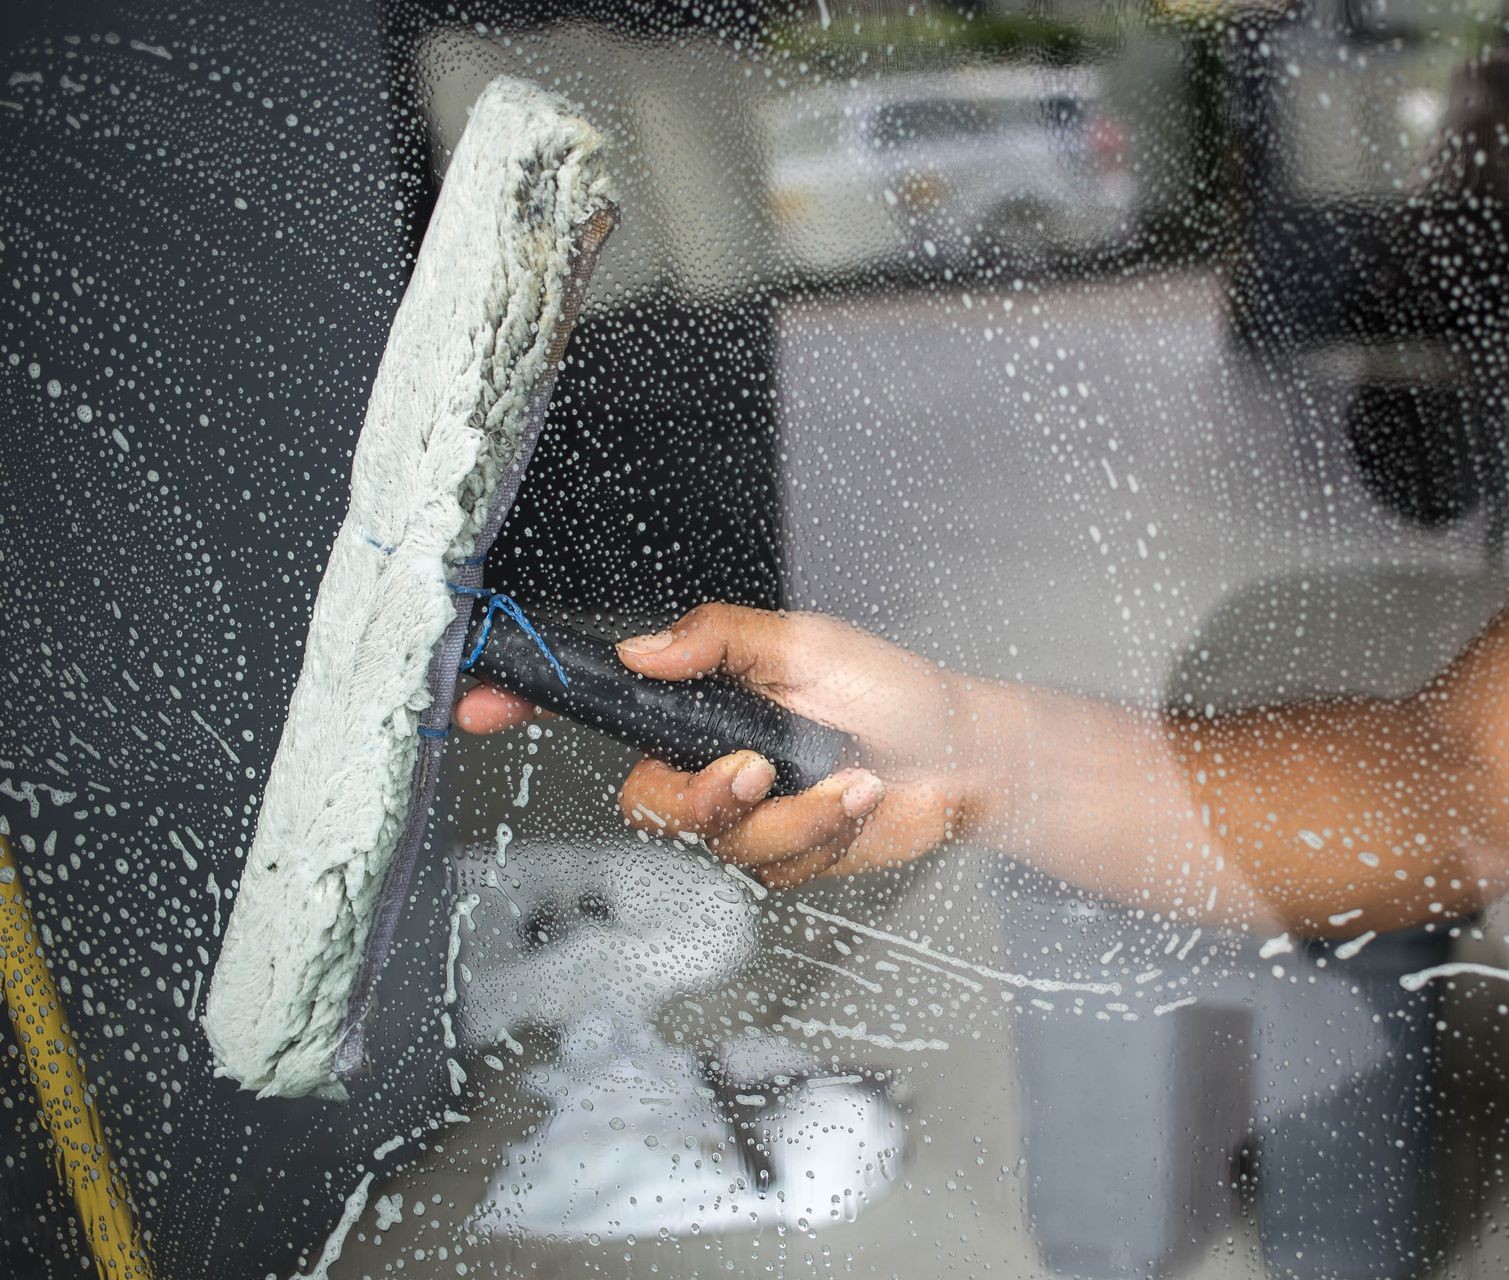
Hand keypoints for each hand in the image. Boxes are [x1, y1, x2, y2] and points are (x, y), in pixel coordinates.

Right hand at [456, 604, 975, 887]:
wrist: (963, 758)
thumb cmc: (890, 690)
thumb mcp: (804, 643)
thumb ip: (719, 638)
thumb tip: (640, 649)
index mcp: (702, 700)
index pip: (602, 706)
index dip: (531, 707)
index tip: (478, 707)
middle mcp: (710, 759)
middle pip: (646, 803)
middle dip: (704, 796)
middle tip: (761, 768)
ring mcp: (744, 815)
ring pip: (719, 842)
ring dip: (796, 813)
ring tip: (855, 778)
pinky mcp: (781, 858)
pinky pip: (773, 865)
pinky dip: (825, 832)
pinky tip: (864, 800)